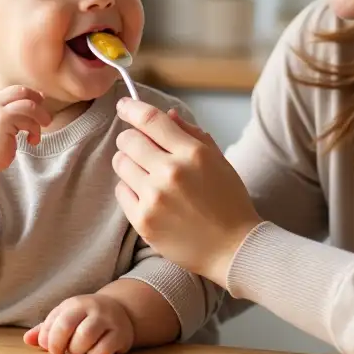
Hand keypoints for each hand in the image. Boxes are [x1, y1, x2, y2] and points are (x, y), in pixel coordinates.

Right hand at [0, 84, 50, 172]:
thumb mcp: (0, 124)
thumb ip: (12, 112)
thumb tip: (39, 98)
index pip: (15, 90)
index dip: (32, 96)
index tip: (40, 107)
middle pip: (22, 91)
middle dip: (38, 103)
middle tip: (45, 119)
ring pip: (29, 105)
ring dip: (40, 118)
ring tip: (37, 134)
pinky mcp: (3, 120)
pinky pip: (28, 119)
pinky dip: (35, 130)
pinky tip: (32, 141)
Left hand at [23, 294, 133, 353]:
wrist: (121, 312)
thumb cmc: (86, 319)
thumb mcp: (66, 318)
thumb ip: (46, 329)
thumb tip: (27, 339)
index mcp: (75, 304)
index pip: (55, 321)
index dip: (47, 339)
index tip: (48, 348)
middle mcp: (92, 308)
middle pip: (67, 326)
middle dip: (58, 346)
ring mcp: (108, 320)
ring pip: (85, 338)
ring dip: (77, 351)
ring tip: (78, 351)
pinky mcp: (121, 335)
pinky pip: (102, 351)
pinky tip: (94, 353)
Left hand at [111, 101, 260, 285]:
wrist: (233, 248)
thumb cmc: (228, 202)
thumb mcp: (218, 160)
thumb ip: (192, 134)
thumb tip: (167, 116)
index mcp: (192, 153)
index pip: (150, 119)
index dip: (131, 108)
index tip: (123, 105)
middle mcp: (171, 172)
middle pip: (128, 140)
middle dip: (132, 139)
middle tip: (141, 148)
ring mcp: (154, 198)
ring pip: (120, 163)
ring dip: (129, 163)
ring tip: (146, 174)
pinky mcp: (143, 220)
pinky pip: (120, 191)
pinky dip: (130, 189)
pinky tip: (148, 195)